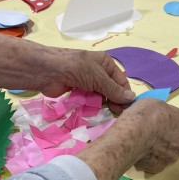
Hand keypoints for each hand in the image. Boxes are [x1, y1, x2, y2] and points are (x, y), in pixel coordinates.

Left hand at [0, 32, 135, 112]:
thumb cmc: (75, 68)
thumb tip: (132, 98)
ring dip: (103, 106)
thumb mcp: (98, 77)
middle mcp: (98, 72)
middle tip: (116, 114)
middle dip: (114, 101)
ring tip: (106, 115)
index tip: (127, 109)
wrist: (47, 71)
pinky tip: (94, 114)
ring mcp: (87, 82)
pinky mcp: (77, 92)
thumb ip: (114, 89)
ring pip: (100, 97)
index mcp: (105, 63)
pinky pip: (88, 102)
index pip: (121, 81)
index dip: (124, 94)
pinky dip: (91, 107)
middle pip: (111, 90)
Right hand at [120, 99, 178, 172]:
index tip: (161, 119)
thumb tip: (161, 118)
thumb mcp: (158, 103)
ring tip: (142, 143)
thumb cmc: (149, 113)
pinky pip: (154, 162)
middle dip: (168, 138)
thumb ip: (164, 114)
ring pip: (167, 153)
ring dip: (158, 149)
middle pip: (178, 141)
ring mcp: (172, 158)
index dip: (172, 120)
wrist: (135, 133)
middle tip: (153, 133)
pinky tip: (138, 151)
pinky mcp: (158, 168)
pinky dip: (148, 158)